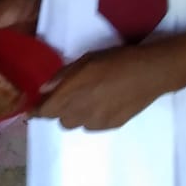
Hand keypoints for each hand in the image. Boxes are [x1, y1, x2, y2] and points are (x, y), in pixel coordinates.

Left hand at [36, 45, 170, 129]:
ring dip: (75, 115)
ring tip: (88, 99)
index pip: (46, 111)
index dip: (37, 110)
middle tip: (67, 96)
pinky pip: (92, 126)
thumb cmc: (117, 59)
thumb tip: (44, 89)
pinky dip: (91, 118)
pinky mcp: (111, 126)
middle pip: (60, 120)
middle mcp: (82, 111)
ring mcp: (97, 122)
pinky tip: (103, 104)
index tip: (34, 107)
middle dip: (58, 110)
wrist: (151, 73)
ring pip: (76, 125)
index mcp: (73, 92)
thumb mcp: (87, 59)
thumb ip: (63, 76)